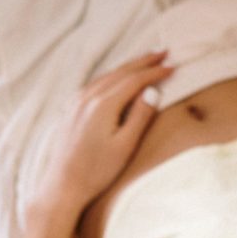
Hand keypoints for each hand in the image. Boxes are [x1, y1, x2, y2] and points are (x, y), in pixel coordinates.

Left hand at [33, 51, 174, 217]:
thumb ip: (139, 117)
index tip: (172, 66)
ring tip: (144, 62)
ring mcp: (77, 101)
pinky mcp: (72, 108)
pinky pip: (96, 83)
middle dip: (143, 62)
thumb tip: (152, 92)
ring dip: (128, 67)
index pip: (135, 80)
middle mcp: (88, 96)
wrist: (63, 185)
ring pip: (107, 75)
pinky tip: (118, 78)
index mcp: (103, 104)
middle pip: (120, 72)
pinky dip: (113, 76)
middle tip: (162, 52)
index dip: (155, 72)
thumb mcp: (124, 147)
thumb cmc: (97, 171)